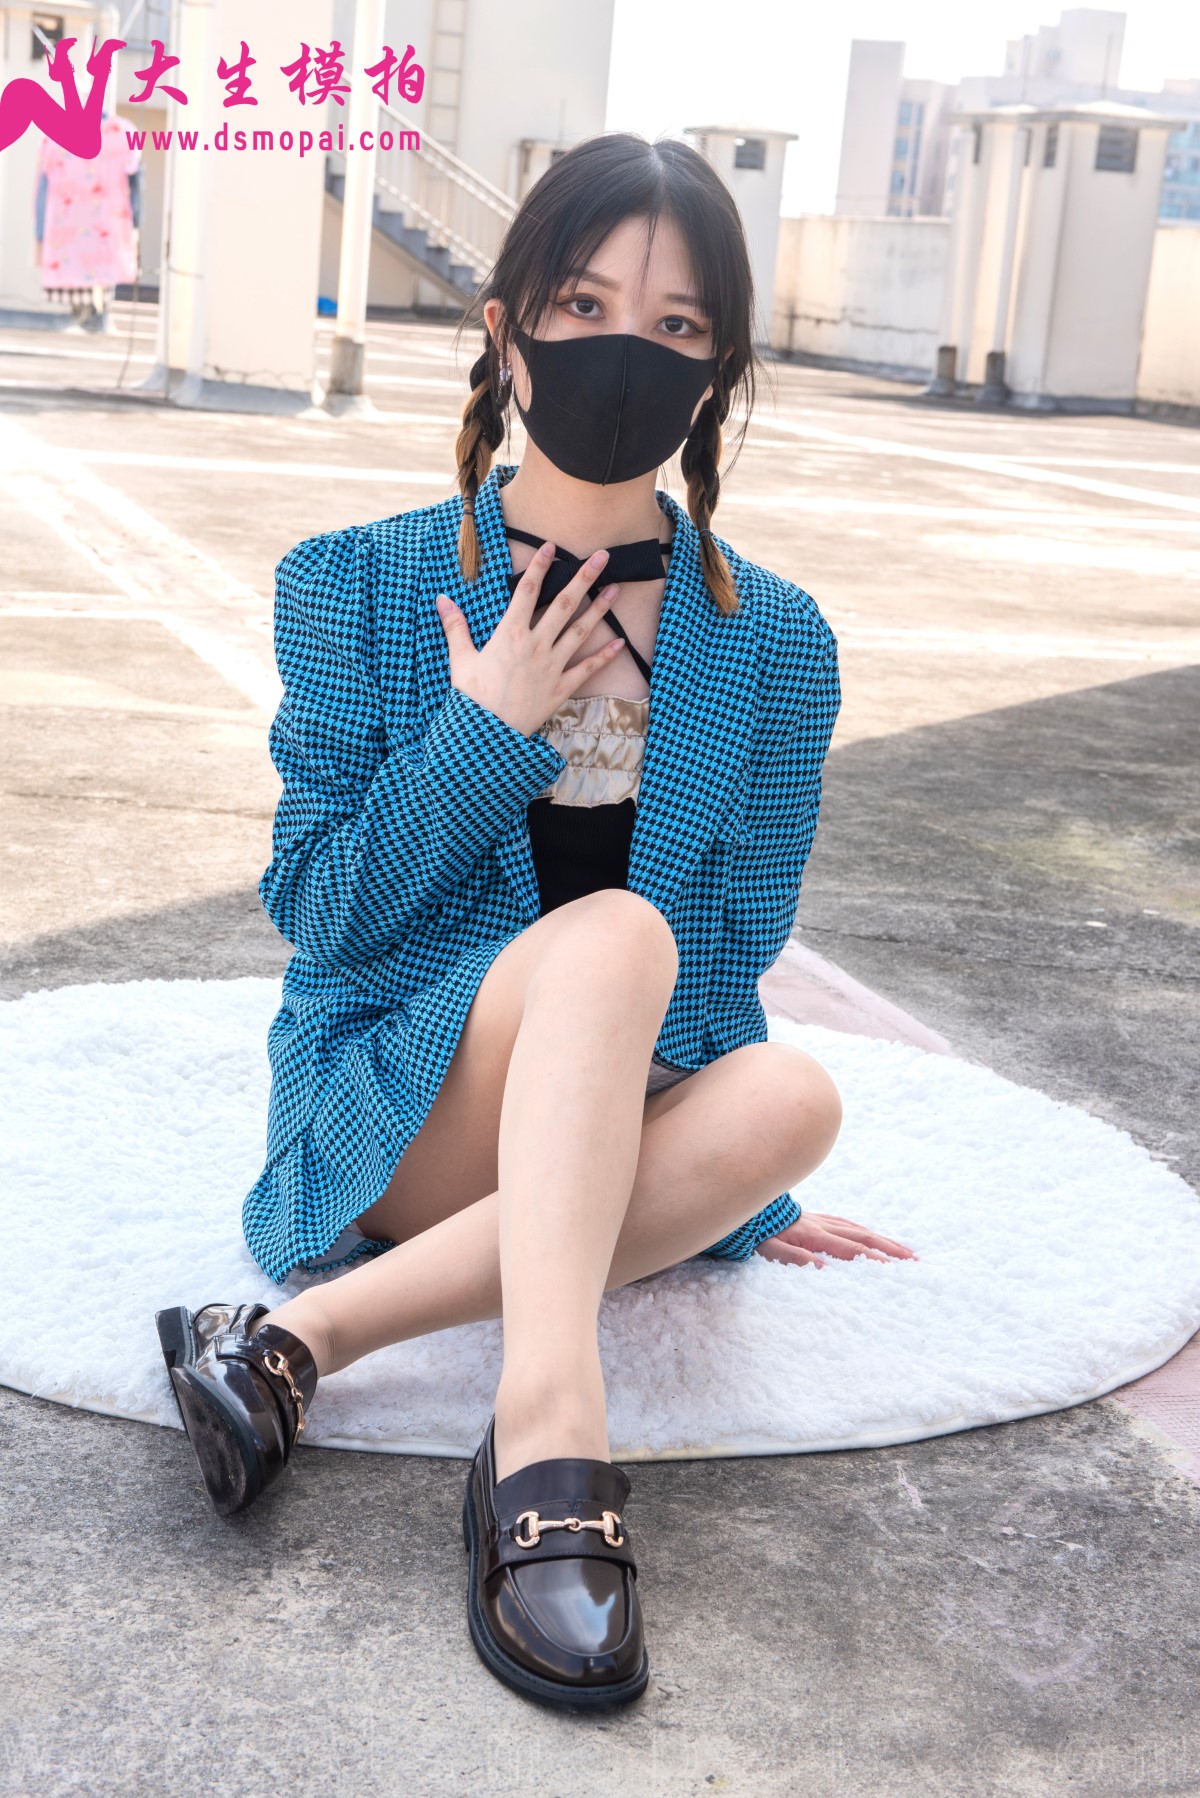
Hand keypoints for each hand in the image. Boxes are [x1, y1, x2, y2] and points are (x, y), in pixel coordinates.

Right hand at [435, 541, 624, 736]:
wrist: (487, 735)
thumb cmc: (472, 697)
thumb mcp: (460, 659)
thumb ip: (455, 627)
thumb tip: (442, 599)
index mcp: (510, 634)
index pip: (526, 591)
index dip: (539, 566)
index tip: (552, 547)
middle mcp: (536, 645)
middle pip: (563, 604)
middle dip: (584, 578)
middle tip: (602, 557)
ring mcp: (552, 666)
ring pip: (580, 631)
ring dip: (600, 610)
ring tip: (615, 590)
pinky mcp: (562, 688)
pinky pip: (587, 669)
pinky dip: (605, 656)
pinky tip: (620, 643)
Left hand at [754, 1213, 918, 1270]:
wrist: (746, 1209)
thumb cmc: (756, 1233)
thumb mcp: (769, 1250)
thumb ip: (794, 1257)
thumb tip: (823, 1267)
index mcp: (813, 1236)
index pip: (851, 1249)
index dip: (875, 1258)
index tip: (896, 1268)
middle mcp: (822, 1225)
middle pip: (863, 1236)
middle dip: (890, 1248)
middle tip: (914, 1259)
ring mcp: (821, 1220)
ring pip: (858, 1228)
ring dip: (882, 1239)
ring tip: (903, 1250)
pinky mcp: (816, 1218)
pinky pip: (847, 1223)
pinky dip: (864, 1230)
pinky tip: (871, 1235)